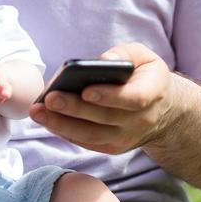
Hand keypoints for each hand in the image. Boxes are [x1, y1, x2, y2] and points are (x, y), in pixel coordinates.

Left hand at [29, 43, 174, 154]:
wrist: (162, 110)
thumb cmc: (145, 76)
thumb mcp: (143, 57)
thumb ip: (124, 54)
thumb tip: (102, 59)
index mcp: (153, 93)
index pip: (133, 99)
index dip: (109, 96)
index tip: (86, 90)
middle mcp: (142, 120)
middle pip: (105, 118)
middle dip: (74, 109)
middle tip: (49, 98)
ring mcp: (127, 137)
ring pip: (92, 135)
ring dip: (62, 125)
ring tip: (37, 112)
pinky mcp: (113, 147)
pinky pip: (86, 142)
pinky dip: (65, 132)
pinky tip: (46, 120)